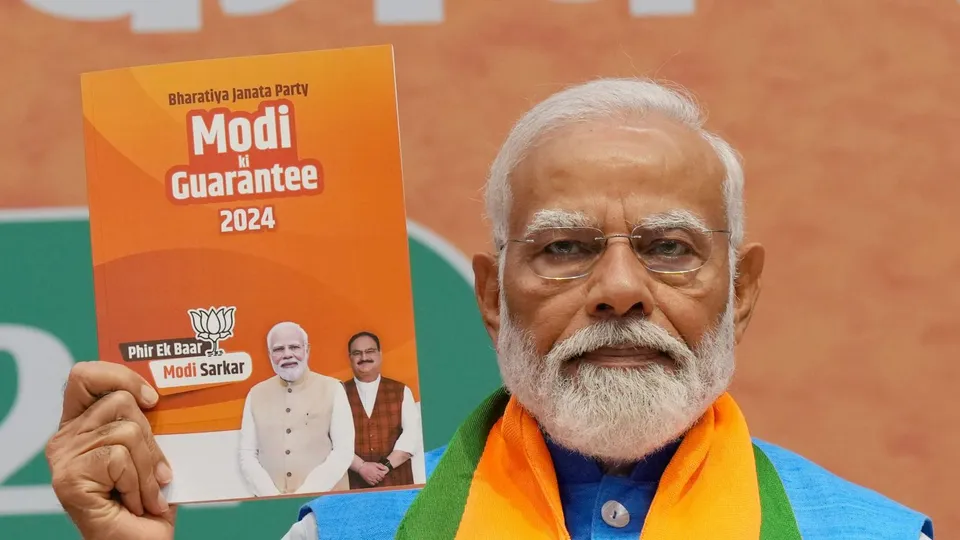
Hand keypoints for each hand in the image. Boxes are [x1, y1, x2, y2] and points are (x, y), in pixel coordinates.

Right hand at [45, 361, 175, 539]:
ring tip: (145, 493)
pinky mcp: (69, 478)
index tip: (152, 399)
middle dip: (150, 438)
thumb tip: (161, 395)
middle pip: (119, 401)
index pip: (85, 375)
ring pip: (126, 431)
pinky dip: (138, 483)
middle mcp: (65, 438)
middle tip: (155, 472)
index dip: (120, 376)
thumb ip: (146, 421)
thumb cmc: (148, 501)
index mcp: (82, 424)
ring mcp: (64, 458)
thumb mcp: (150, 450)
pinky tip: (133, 502)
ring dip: (147, 468)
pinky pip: (120, 458)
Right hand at [358, 461, 387, 485]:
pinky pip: (373, 484)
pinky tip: (373, 480)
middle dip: (381, 478)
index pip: (383, 476)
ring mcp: (371, 479)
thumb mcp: (375, 464)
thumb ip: (381, 466)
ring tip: (376, 478)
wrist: (361, 467)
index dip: (383, 475)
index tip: (382, 474)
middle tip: (379, 476)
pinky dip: (374, 483)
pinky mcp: (368, 481)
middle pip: (380, 479)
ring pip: (377, 482)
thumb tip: (385, 468)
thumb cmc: (368, 465)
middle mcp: (374, 476)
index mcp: (377, 471)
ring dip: (377, 480)